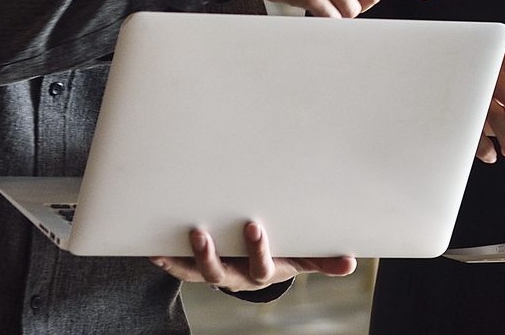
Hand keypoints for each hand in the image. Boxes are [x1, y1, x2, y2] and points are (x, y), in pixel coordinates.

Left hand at [150, 219, 356, 291]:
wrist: (257, 267)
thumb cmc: (283, 253)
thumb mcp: (303, 256)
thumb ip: (323, 260)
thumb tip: (352, 264)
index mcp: (262, 272)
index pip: (260, 266)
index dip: (256, 250)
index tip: (254, 227)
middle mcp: (235, 276)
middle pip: (219, 272)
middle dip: (210, 254)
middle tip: (200, 232)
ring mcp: (214, 271)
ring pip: (196, 271)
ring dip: (183, 257)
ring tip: (172, 237)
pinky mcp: (197, 266)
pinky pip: (179, 267)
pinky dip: (167, 260)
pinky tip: (152, 249)